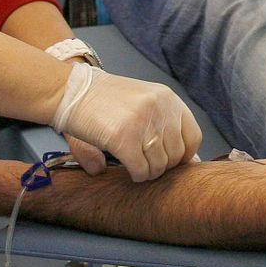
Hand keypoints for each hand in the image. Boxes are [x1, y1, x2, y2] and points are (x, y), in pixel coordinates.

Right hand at [51, 64, 201, 181]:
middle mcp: (160, 109)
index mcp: (168, 99)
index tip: (170, 162)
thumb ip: (166, 130)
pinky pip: (140, 170)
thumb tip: (191, 165)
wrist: (71, 91)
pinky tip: (127, 169)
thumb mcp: (142, 104)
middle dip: (162, 166)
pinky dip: (135, 175)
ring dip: (148, 172)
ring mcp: (143, 123)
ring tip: (135, 165)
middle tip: (145, 164)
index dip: (184, 156)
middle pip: (176, 155)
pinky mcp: (124, 138)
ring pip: (159, 166)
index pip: (193, 137)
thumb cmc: (105, 101)